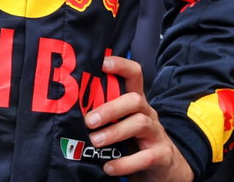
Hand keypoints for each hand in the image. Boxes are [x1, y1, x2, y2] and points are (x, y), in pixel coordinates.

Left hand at [86, 55, 194, 181]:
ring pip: (140, 123)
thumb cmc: (135, 144)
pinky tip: (108, 167)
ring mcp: (156, 134)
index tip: (101, 64)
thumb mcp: (121, 125)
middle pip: (134, 99)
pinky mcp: (161, 155)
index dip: (120, 65)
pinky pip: (145, 156)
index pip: (134, 75)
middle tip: (89, 121)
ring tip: (95, 142)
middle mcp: (148, 114)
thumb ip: (103, 116)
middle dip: (110, 108)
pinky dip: (125, 163)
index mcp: (136, 103)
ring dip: (115, 132)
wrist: (164, 169)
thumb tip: (69, 110)